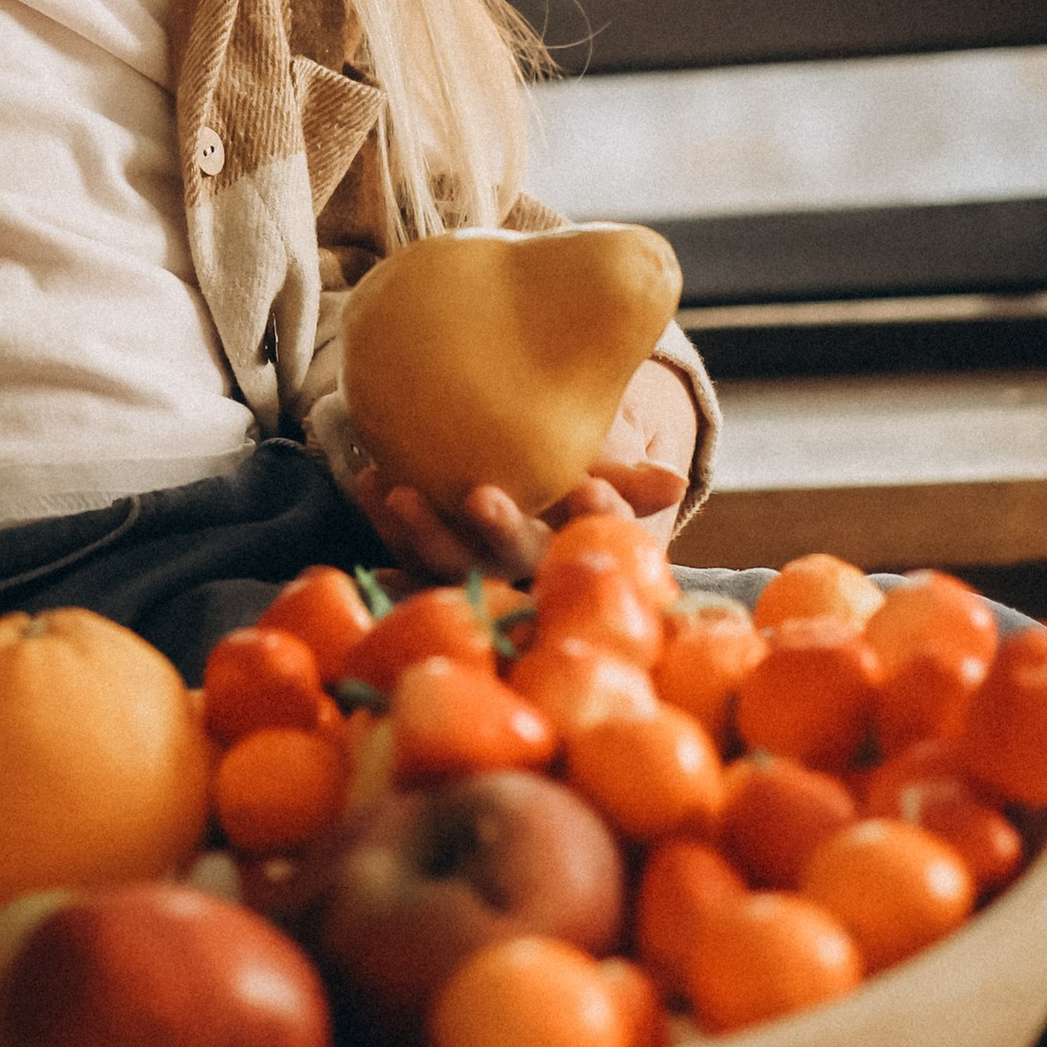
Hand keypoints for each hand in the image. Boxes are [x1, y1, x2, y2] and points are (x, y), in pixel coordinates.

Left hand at [352, 358, 693, 583]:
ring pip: (448, 562)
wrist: (506, 485)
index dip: (591, 516)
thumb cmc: (555, 478)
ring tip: (396, 488)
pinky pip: (402, 557)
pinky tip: (369, 498)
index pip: (584, 535)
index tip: (593, 490)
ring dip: (422, 530)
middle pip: (510, 558)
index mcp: (563, 549)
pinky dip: (384, 535)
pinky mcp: (424, 567)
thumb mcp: (589, 474)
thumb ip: (625, 477)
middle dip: (498, 529)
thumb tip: (676, 481)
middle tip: (481, 493)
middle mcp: (516, 572)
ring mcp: (469, 571)